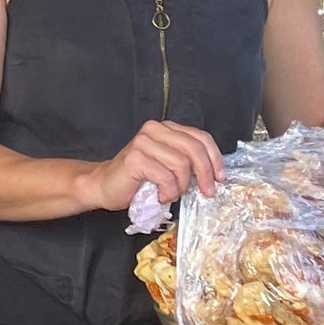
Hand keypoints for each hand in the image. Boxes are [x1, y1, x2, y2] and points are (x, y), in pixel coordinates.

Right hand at [84, 121, 225, 214]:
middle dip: (205, 173)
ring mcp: (143, 142)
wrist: (104, 186)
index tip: (219, 178)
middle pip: (194, 148)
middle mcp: (155, 129)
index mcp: (166, 128)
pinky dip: (168, 191)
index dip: (215, 158)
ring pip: (181, 164)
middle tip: (208, 191)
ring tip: (172, 193)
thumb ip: (187, 161)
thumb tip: (214, 174)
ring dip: (181, 186)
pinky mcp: (135, 158)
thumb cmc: (137, 179)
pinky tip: (160, 196)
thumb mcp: (168, 165)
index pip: (200, 137)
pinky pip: (165, 177)